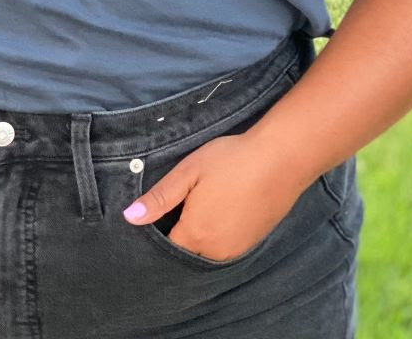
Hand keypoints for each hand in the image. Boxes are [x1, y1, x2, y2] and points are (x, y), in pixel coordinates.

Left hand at [122, 131, 307, 261]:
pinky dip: (219, 233)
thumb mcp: (189, 172)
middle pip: (187, 252)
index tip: (158, 213)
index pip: (166, 247)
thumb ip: (160, 198)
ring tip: (201, 205)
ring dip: (200, 235)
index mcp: (195, 236)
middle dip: (179, 235)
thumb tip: (129, 217)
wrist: (281, 159)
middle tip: (180, 206)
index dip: (158, 231)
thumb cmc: (231, 161)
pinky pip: (226, 246)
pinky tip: (222, 209)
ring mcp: (237, 249)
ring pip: (208, 251)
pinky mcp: (253, 242)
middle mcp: (216, 252)